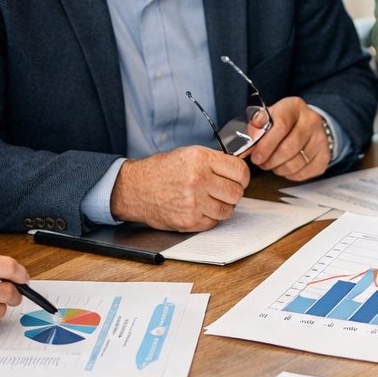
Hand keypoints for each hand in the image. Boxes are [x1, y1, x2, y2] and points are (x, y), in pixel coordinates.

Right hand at [111, 145, 250, 230]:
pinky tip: (200, 208)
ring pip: (228, 210)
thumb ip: (214, 160)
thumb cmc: (160, 171)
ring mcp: (194, 203)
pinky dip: (211, 217)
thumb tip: (237, 169)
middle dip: (233, 192)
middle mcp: (199, 180)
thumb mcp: (188, 154)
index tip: (240, 178)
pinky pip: (213, 222)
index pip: (239, 170)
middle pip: (236, 192)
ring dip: (223, 206)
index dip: (242, 176)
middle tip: (224, 190)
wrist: (135, 188)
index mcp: (200, 159)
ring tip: (210, 199)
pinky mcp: (189, 221)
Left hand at [246, 97, 331, 180]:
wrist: (307, 124)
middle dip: (270, 160)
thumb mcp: (268, 117)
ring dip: (279, 169)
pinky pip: (304, 173)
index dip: (266, 145)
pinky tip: (285, 167)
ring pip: (296, 163)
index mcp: (294, 106)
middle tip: (261, 163)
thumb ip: (255, 129)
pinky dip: (290, 174)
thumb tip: (245, 147)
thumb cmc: (283, 122)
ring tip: (272, 164)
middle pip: (289, 148)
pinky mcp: (325, 156)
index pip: (281, 126)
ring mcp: (321, 139)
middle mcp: (312, 120)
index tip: (255, 157)